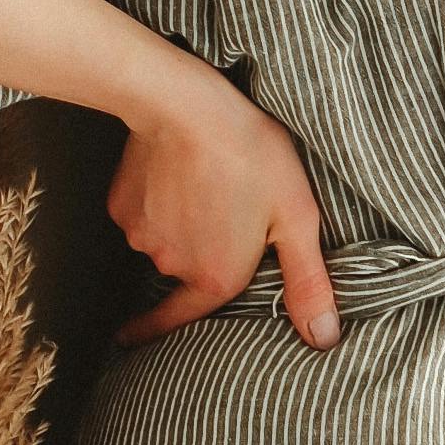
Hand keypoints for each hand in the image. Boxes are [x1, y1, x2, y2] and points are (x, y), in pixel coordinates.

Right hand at [105, 75, 339, 351]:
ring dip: (181, 222)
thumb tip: (323, 338)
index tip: (133, 339)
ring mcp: (141, 235)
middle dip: (201, 247)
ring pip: (164, 238)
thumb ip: (308, 282)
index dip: (158, 331)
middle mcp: (173, 265)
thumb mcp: (297, 216)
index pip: (182, 318)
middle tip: (222, 206)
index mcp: (216, 276)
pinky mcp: (120, 205)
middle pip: (186, 267)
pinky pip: (140, 212)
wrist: (187, 105)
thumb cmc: (251, 156)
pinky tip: (175, 172)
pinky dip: (155, 200)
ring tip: (205, 182)